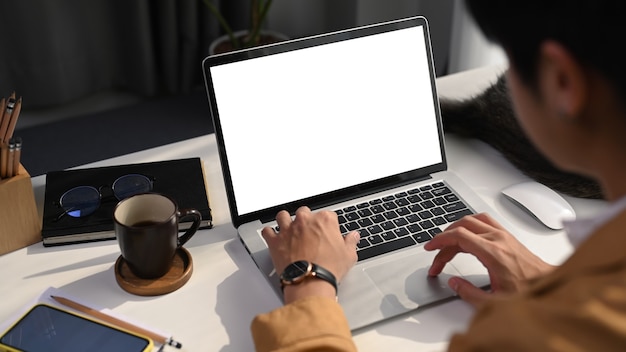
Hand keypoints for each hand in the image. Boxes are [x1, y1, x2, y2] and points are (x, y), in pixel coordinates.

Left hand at [261, 206, 359, 302]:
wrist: (310, 281)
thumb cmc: (328, 268)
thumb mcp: (348, 255)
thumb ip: (350, 242)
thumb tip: (354, 236)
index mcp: (324, 221)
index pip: (327, 215)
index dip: (328, 225)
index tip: (327, 233)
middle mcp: (305, 221)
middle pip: (304, 212)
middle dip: (306, 220)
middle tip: (308, 232)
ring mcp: (288, 230)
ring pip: (283, 216)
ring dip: (285, 221)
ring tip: (289, 229)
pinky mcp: (275, 241)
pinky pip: (268, 231)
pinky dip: (270, 234)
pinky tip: (273, 237)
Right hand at [424, 213, 554, 306]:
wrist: (551, 286)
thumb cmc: (529, 292)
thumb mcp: (495, 302)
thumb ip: (469, 294)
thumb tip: (453, 283)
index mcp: (493, 253)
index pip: (459, 236)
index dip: (440, 241)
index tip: (430, 248)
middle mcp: (498, 239)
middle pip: (462, 227)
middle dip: (444, 238)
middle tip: (436, 253)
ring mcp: (504, 235)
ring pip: (473, 220)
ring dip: (456, 228)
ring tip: (447, 241)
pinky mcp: (508, 237)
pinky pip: (484, 221)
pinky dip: (469, 225)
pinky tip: (466, 234)